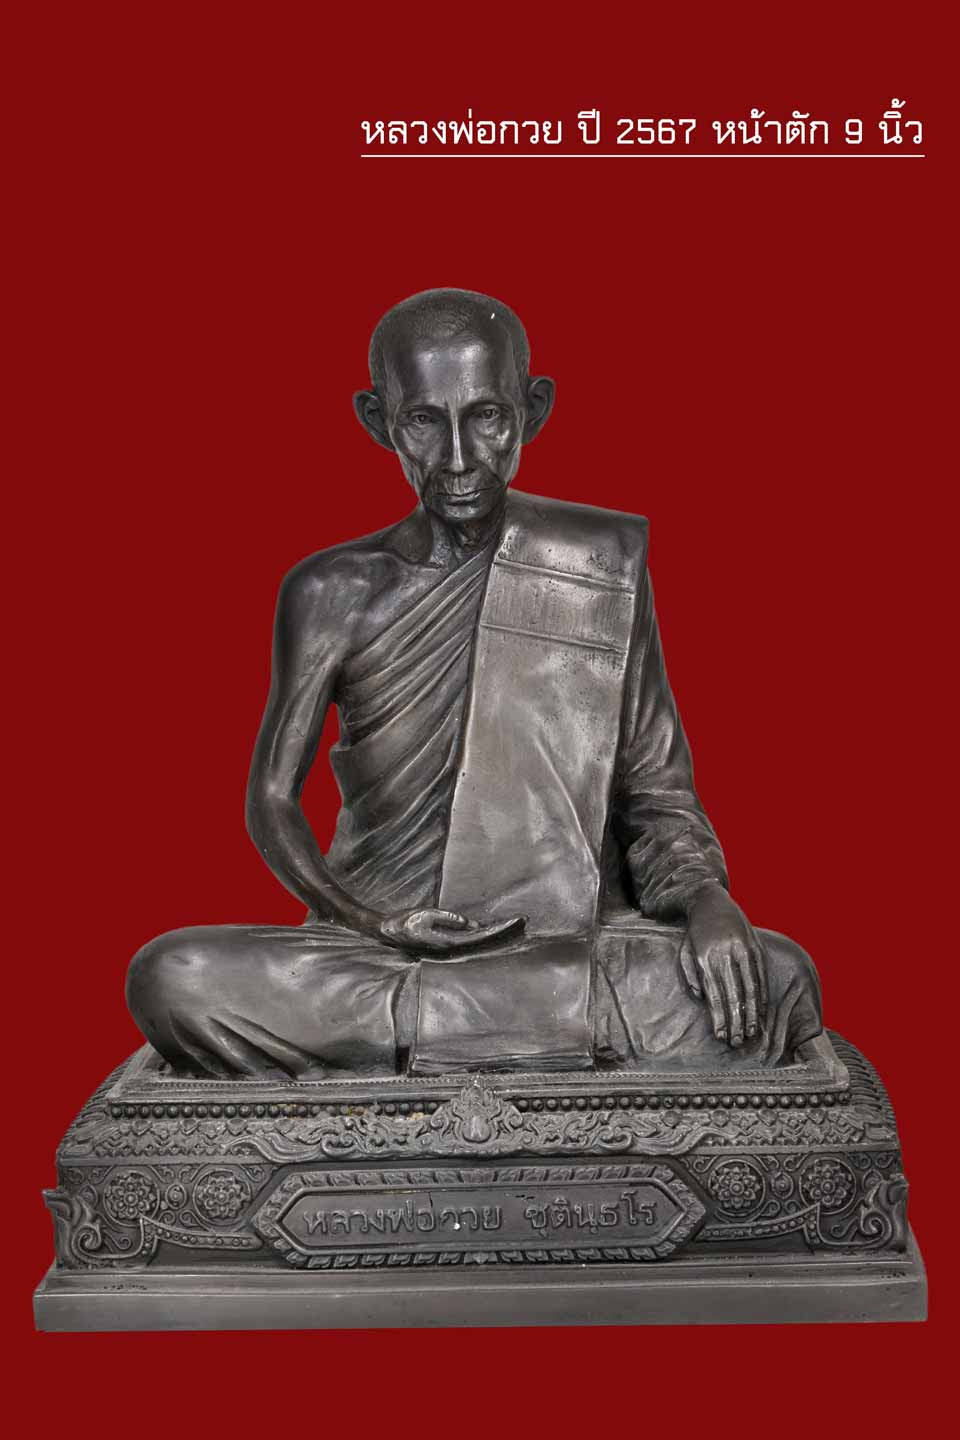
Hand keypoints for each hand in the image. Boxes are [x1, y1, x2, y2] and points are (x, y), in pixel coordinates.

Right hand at [379, 908, 525, 954]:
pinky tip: (494, 928)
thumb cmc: (404, 921)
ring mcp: (449, 949)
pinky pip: (470, 940)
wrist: (388, 932)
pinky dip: (484, 934)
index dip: (499, 929)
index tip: (514, 921)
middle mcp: (452, 949)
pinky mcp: (447, 944)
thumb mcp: (426, 914)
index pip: (481, 936)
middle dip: (504, 931)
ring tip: (514, 924)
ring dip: (496, 933)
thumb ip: (449, 919)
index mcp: (448, 943)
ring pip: (479, 942)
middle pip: (484, 941)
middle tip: (523, 921)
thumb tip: (472, 924)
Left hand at [678, 886, 768, 1046]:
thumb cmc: (695, 932)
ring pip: (750, 988)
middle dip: (735, 1021)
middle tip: (737, 1041)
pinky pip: (760, 976)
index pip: (714, 995)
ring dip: (751, 1014)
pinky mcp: (755, 947)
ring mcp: (743, 950)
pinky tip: (761, 1013)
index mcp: (705, 958)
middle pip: (733, 995)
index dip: (718, 1018)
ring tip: (750, 1033)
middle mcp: (725, 954)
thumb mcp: (685, 952)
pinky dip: (762, 996)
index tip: (720, 1036)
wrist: (711, 902)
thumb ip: (691, 976)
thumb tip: (701, 999)